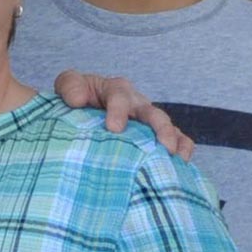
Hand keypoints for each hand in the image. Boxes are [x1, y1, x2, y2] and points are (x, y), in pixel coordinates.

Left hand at [53, 69, 194, 159]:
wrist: (83, 112)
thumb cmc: (78, 98)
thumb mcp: (68, 86)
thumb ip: (70, 86)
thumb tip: (78, 99)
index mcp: (116, 89)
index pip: (119, 96)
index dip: (118, 111)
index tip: (114, 129)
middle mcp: (137, 103)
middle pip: (153, 113)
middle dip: (160, 128)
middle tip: (163, 145)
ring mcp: (149, 120)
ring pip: (168, 127)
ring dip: (174, 141)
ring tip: (175, 157)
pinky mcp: (157, 136)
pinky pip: (178, 139)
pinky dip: (183, 150)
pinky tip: (180, 165)